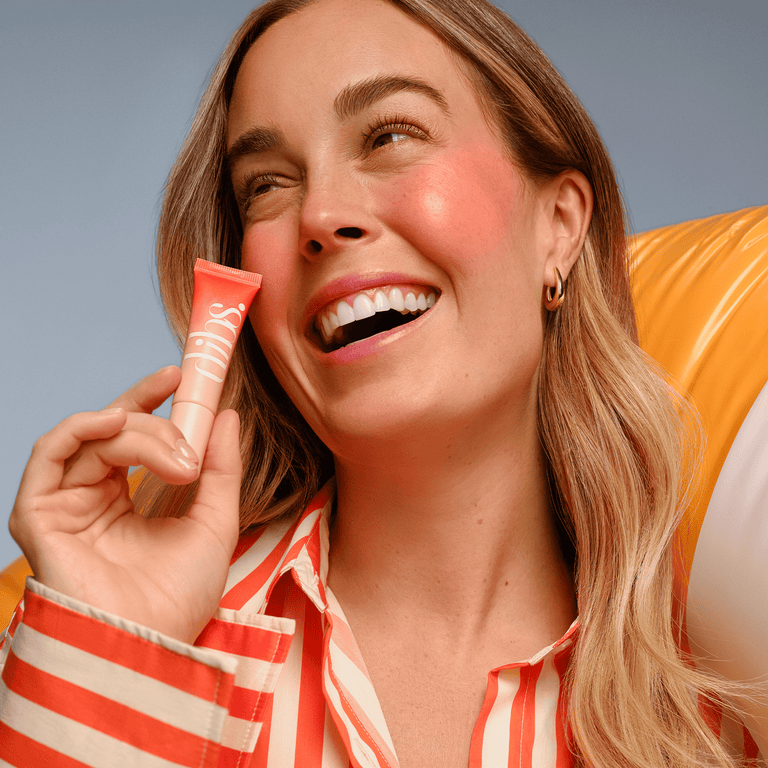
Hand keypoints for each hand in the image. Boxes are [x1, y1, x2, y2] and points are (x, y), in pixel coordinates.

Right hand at [9, 366, 241, 643]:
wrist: (152, 647)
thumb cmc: (181, 598)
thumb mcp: (216, 523)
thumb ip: (221, 469)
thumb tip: (227, 415)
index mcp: (128, 502)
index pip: (133, 437)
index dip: (151, 401)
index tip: (179, 376)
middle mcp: (93, 500)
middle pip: (115, 433)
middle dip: (157, 425)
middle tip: (189, 444)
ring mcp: (66, 507)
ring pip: (93, 440)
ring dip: (136, 432)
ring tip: (171, 451)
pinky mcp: (40, 517)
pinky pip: (48, 455)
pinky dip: (78, 428)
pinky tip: (113, 421)